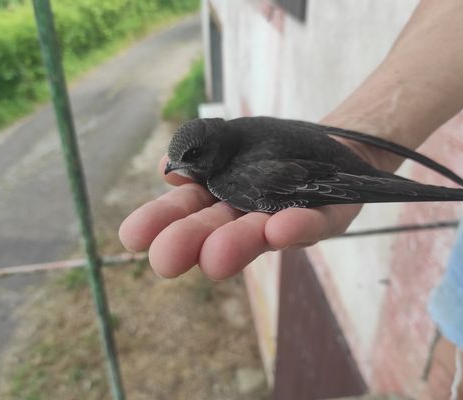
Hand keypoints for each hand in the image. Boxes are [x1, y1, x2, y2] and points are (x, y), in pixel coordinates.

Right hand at [118, 142, 364, 279]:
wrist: (330, 150)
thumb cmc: (272, 151)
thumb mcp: (230, 140)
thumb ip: (199, 151)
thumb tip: (167, 169)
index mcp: (219, 200)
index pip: (185, 211)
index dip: (159, 222)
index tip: (132, 237)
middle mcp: (246, 217)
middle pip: (216, 231)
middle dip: (191, 242)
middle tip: (165, 260)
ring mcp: (285, 219)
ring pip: (259, 234)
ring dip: (237, 244)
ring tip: (215, 258)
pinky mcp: (326, 217)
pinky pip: (312, 223)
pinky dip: (296, 227)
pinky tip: (280, 228)